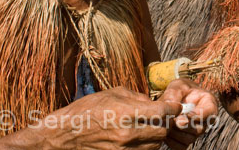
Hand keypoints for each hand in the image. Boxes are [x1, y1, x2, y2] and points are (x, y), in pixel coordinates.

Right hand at [30, 87, 182, 149]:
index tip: (175, 106)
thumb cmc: (86, 110)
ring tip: (147, 126)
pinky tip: (138, 137)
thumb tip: (154, 102)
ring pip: (155, 145)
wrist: (63, 135)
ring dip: (156, 136)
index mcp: (126, 113)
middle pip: (162, 131)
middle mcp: (127, 134)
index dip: (172, 108)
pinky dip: (145, 146)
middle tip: (161, 116)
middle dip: (164, 123)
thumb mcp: (113, 94)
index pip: (162, 112)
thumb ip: (137, 97)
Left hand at [158, 79, 217, 149]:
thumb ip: (175, 92)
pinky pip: (181, 146)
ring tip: (167, 124)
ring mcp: (196, 131)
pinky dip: (172, 141)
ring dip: (176, 133)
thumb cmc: (181, 89)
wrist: (176, 97)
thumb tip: (169, 104)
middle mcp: (204, 120)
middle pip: (199, 129)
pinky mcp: (185, 138)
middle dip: (184, 125)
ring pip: (189, 139)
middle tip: (174, 120)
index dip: (200, 115)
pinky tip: (164, 132)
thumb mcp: (179, 85)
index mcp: (208, 104)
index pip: (210, 112)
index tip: (188, 114)